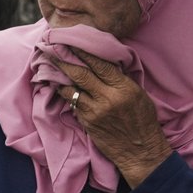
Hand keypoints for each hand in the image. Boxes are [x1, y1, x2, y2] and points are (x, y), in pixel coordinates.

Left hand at [48, 47, 173, 188]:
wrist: (141, 150)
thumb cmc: (142, 120)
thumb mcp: (138, 94)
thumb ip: (120, 80)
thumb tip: (102, 63)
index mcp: (124, 88)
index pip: (100, 65)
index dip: (84, 52)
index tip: (71, 42)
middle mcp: (108, 98)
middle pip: (80, 74)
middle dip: (64, 60)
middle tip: (50, 48)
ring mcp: (95, 111)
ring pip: (71, 89)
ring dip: (60, 77)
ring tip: (50, 66)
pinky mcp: (87, 122)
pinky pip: (72, 103)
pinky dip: (66, 94)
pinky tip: (59, 86)